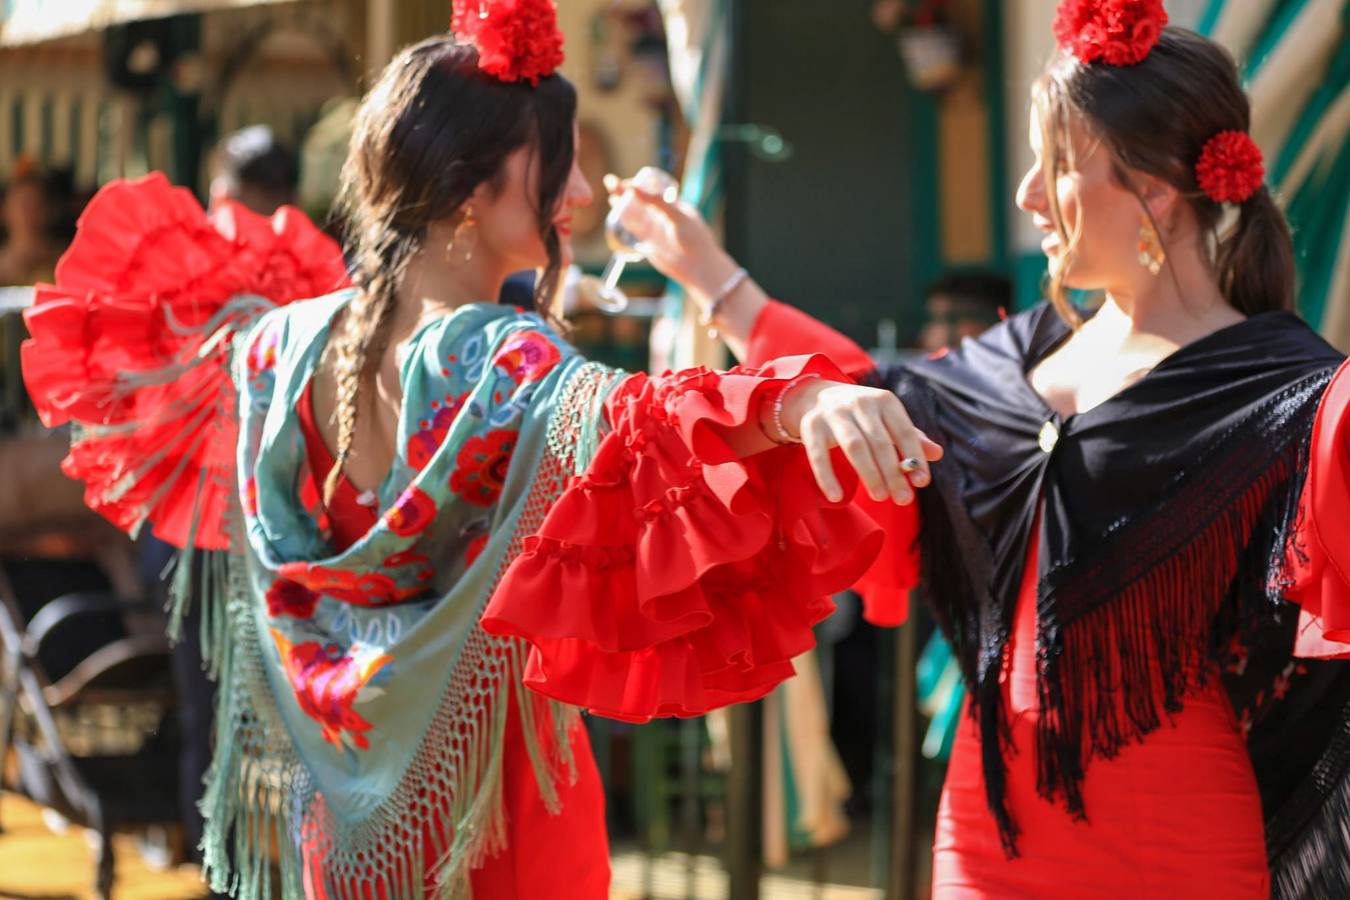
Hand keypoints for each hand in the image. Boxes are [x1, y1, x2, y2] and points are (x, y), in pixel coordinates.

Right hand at [604, 174, 742, 306]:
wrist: (697, 267)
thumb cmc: (693, 239)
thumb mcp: (677, 216)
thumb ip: (656, 202)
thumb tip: (634, 188)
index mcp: (672, 203)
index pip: (651, 187)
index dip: (637, 183)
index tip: (624, 183)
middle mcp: (662, 213)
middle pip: (640, 198)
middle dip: (626, 191)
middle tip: (609, 182)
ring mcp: (655, 228)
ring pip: (635, 213)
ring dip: (622, 204)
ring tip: (610, 195)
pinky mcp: (649, 242)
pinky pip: (634, 229)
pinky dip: (624, 221)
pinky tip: (615, 214)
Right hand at [780, 379, 942, 503]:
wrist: (817, 396)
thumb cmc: (862, 415)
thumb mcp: (887, 420)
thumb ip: (910, 438)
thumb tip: (938, 454)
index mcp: (884, 400)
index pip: (904, 431)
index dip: (915, 457)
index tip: (923, 483)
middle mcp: (859, 402)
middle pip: (880, 442)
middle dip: (893, 473)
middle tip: (904, 499)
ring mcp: (833, 413)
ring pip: (854, 446)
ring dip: (869, 474)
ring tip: (881, 497)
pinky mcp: (811, 424)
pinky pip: (818, 454)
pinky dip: (827, 477)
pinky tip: (837, 497)